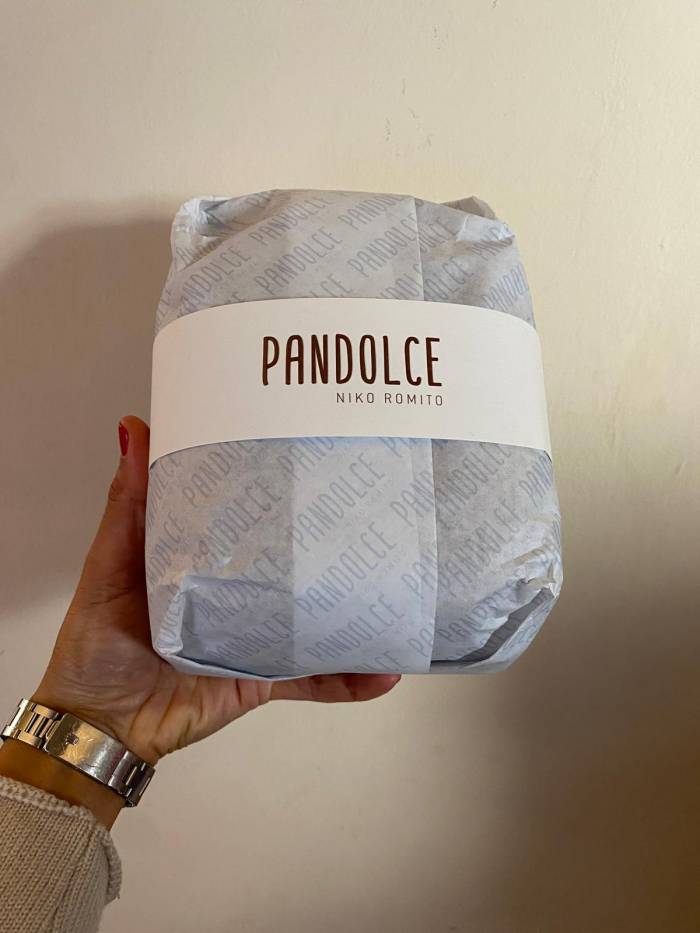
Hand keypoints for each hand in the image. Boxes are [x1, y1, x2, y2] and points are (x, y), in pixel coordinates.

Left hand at [32, 417, 400, 769]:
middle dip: (334, 544)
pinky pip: (312, 678)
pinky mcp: (263, 680)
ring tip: (402, 592)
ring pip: (315, 619)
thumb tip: (135, 426)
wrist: (102, 725)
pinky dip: (347, 679)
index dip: (280, 484)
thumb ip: (128, 504)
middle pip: (292, 563)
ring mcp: (255, 635)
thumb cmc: (97, 641)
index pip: (249, 511)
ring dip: (356, 612)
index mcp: (204, 555)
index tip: (319, 452)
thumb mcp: (110, 564)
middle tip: (379, 513)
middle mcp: (237, 590)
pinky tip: (384, 672)